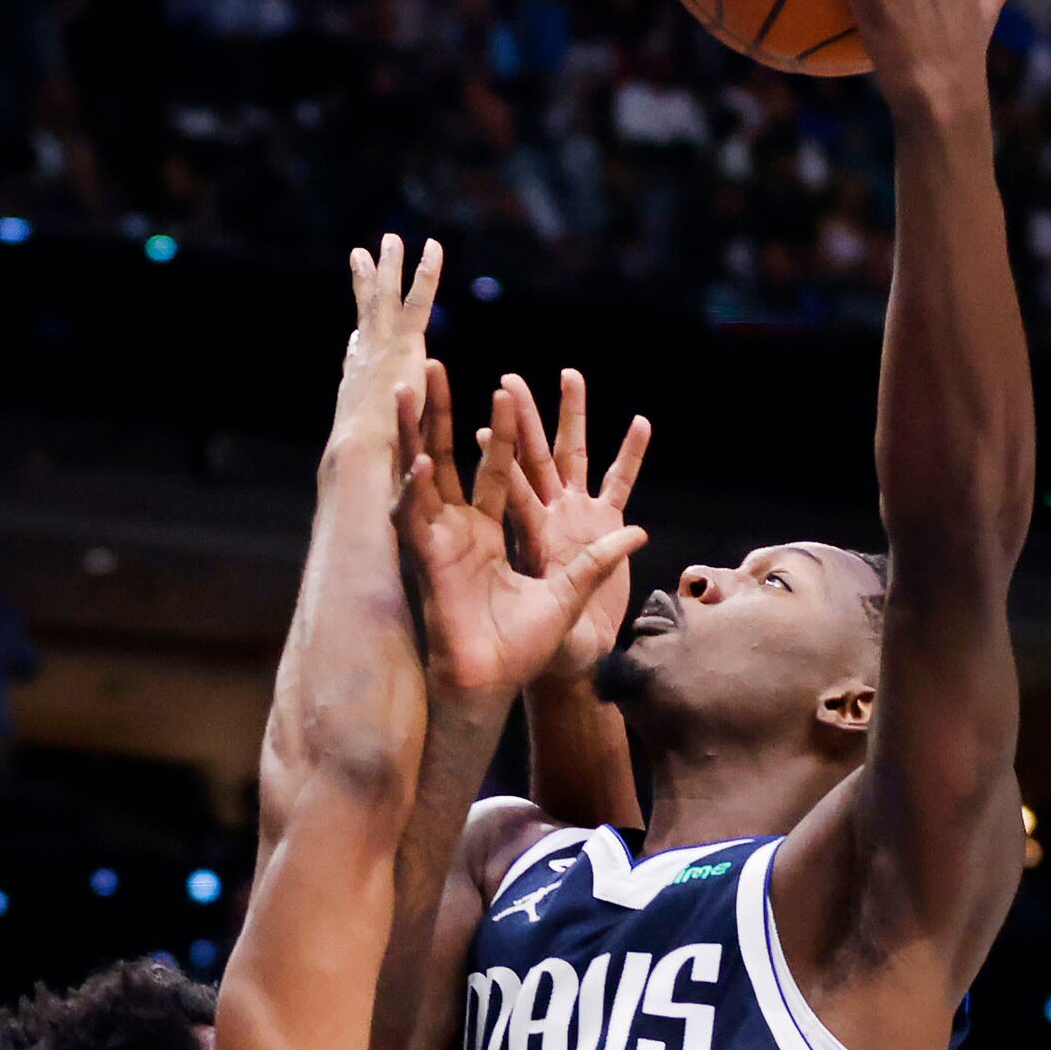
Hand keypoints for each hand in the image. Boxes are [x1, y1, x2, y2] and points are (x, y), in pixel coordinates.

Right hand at [328, 234, 440, 461]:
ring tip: (391, 238)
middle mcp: (364, 363)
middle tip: (359, 256)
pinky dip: (425, 272)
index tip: (355, 336)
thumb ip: (370, 458)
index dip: (356, 346)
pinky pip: (418, 300)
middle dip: (363, 287)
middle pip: (364, 318)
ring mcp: (381, 348)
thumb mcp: (364, 465)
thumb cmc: (362, 475)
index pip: (356, 362)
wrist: (360, 458)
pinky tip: (432, 246)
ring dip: (388, 267)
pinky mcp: (405, 344)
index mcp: (358, 393)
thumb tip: (365, 467)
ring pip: (385, 299)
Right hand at [394, 363, 646, 696]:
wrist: (500, 682)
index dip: (515, 432)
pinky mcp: (431, 558)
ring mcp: (450, 536)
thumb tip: (638, 531)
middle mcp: (476, 526)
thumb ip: (600, 558)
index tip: (513, 391)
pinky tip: (421, 462)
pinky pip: (420, 516)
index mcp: (515, 530)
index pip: (515, 469)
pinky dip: (420, 490)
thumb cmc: (534, 647)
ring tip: (412, 388)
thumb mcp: (575, 592)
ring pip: (433, 470)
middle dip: (464, 412)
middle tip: (457, 366)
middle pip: (472, 455)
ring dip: (423, 430)